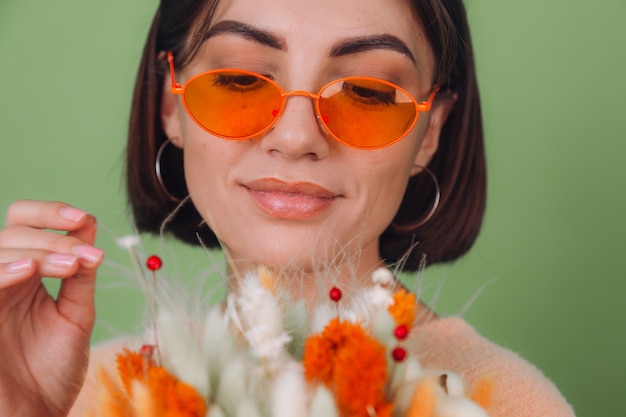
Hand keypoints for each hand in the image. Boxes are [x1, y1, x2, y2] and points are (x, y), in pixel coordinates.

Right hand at [0, 200, 103, 416]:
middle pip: (12, 231)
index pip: (25, 224)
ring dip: (37, 249)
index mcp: (25, 275)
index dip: (50, 213)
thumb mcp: (75, 315)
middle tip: (84, 255)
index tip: (83, 220)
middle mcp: (3, 281)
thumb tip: (89, 227)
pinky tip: (30, 270)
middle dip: (51, 234)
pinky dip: (4, 271)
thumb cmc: (52, 371)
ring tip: (70, 264)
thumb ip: (79, 273)